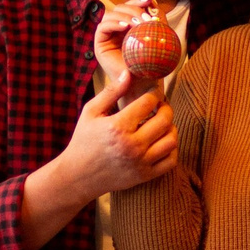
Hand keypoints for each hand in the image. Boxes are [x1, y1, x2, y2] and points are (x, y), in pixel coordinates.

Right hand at [15, 71, 177, 249]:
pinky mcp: (144, 176)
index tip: (152, 94)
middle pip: (164, 120)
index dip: (153, 94)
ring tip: (161, 124)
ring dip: (170, 128)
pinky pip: (170, 161)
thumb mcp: (91, 112)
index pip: (148, 102)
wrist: (78, 176)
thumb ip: (111, 92)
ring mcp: (140, 163)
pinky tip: (161, 142)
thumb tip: (129, 73)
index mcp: (118, 127)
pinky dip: (172, 149)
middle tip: (160, 107)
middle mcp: (131, 145)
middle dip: (166, 108)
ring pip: (171, 141)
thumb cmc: (83, 141)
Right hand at [91, 0, 150, 93]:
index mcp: (129, 25)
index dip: (137, 1)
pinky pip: (102, 27)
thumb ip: (156, 19)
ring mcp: (107, 36)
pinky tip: (125, 27)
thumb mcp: (158, 38)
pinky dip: (114, 23)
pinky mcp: (99, 44)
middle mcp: (116, 28)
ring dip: (124, 15)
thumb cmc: (151, 64)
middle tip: (146, 17)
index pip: (129, 7)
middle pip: (119, 8)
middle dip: (133, 9)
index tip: (148, 0)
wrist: (143, 84)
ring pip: (110, 14)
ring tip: (138, 23)